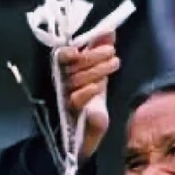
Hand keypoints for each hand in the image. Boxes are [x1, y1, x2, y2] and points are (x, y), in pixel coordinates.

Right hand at [57, 32, 119, 159]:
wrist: (85, 143)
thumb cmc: (90, 109)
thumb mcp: (98, 78)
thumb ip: (100, 54)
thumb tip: (109, 31)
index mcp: (65, 74)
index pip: (62, 55)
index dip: (72, 48)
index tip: (92, 41)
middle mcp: (59, 85)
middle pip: (71, 64)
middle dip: (93, 55)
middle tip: (112, 52)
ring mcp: (62, 100)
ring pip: (75, 79)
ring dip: (96, 69)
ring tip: (115, 63)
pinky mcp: (67, 116)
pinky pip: (75, 99)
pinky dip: (88, 90)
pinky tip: (98, 87)